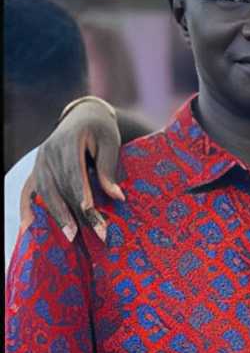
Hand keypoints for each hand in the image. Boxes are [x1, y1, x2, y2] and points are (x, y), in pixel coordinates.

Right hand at [21, 100, 123, 244]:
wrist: (82, 116)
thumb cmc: (101, 130)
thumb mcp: (111, 142)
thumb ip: (109, 168)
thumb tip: (117, 197)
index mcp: (68, 141)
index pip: (73, 172)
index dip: (80, 194)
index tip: (89, 212)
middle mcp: (49, 151)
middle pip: (59, 185)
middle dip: (73, 211)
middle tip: (88, 234)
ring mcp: (40, 161)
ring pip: (44, 191)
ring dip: (56, 215)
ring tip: (70, 236)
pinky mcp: (38, 169)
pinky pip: (30, 191)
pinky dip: (30, 209)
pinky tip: (30, 228)